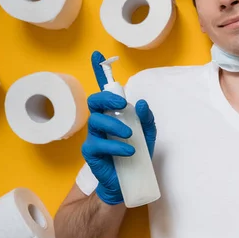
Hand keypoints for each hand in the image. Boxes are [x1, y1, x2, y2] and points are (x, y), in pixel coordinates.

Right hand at [81, 51, 156, 204]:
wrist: (127, 182)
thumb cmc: (135, 154)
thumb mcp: (147, 135)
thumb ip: (146, 119)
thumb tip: (140, 104)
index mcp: (113, 114)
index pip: (104, 91)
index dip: (99, 72)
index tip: (97, 55)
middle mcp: (101, 122)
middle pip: (94, 101)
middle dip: (106, 98)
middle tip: (121, 104)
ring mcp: (94, 136)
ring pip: (96, 121)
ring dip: (115, 125)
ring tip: (130, 135)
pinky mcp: (91, 153)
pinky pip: (98, 144)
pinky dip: (116, 145)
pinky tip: (129, 150)